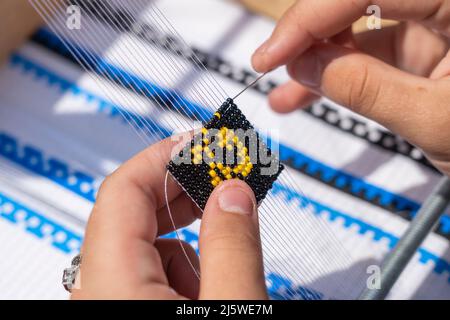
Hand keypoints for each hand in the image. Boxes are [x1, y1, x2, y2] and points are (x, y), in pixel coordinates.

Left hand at [71, 136, 266, 298]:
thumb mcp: (231, 306)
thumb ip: (233, 248)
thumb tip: (233, 193)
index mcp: (111, 283)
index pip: (123, 190)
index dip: (165, 156)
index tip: (200, 142)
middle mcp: (97, 290)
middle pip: (131, 214)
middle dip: (183, 193)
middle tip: (223, 180)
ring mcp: (107, 300)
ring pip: (144, 245)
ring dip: (187, 239)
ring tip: (224, 252)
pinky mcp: (122, 308)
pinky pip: (147, 272)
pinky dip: (181, 268)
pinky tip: (208, 287)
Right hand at [252, 0, 449, 175]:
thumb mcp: (434, 120)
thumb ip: (365, 88)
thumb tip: (304, 65)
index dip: (310, 17)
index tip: (272, 52)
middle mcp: (444, 3)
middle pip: (357, 1)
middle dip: (310, 34)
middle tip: (274, 64)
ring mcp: (432, 25)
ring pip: (356, 29)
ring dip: (315, 60)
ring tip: (284, 90)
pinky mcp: (420, 49)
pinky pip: (364, 55)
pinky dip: (334, 77)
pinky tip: (303, 96)